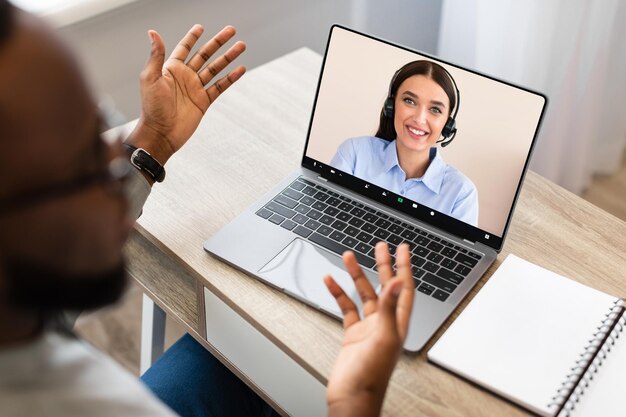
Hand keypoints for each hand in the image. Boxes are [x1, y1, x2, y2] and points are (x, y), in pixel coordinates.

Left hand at [127, 24, 245, 165]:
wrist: (161, 133)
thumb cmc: (151, 107)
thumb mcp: (150, 77)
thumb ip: (156, 55)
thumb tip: (152, 32)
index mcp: (172, 69)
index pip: (185, 47)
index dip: (193, 37)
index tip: (201, 28)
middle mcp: (185, 76)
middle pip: (205, 54)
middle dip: (218, 42)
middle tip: (231, 31)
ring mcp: (196, 89)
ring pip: (216, 68)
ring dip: (228, 57)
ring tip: (241, 46)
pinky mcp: (204, 102)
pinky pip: (220, 87)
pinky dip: (230, 78)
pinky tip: (240, 69)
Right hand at [324, 242, 413, 416]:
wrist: (351, 398)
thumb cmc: (371, 376)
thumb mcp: (383, 338)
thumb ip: (390, 309)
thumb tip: (397, 282)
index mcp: (398, 323)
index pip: (404, 288)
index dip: (404, 266)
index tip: (403, 248)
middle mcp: (385, 322)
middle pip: (385, 286)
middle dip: (383, 265)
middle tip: (381, 246)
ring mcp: (368, 328)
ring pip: (363, 295)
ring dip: (356, 275)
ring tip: (348, 256)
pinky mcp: (352, 334)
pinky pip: (345, 308)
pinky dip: (338, 294)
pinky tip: (331, 282)